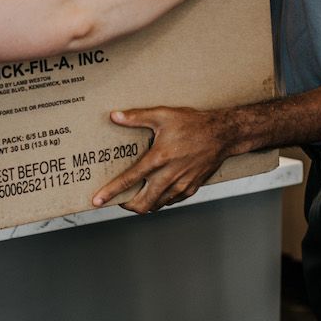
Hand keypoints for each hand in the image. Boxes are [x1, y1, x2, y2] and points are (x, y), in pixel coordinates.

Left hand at [91, 107, 232, 213]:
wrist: (223, 134)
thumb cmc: (193, 124)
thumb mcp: (163, 115)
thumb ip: (136, 117)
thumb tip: (114, 116)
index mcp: (159, 159)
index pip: (130, 180)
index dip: (111, 192)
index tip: (97, 200)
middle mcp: (169, 176)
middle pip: (143, 203)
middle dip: (127, 205)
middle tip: (119, 199)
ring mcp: (181, 185)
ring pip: (157, 205)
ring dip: (143, 204)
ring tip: (135, 195)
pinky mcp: (191, 188)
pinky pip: (170, 201)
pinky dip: (160, 200)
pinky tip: (155, 190)